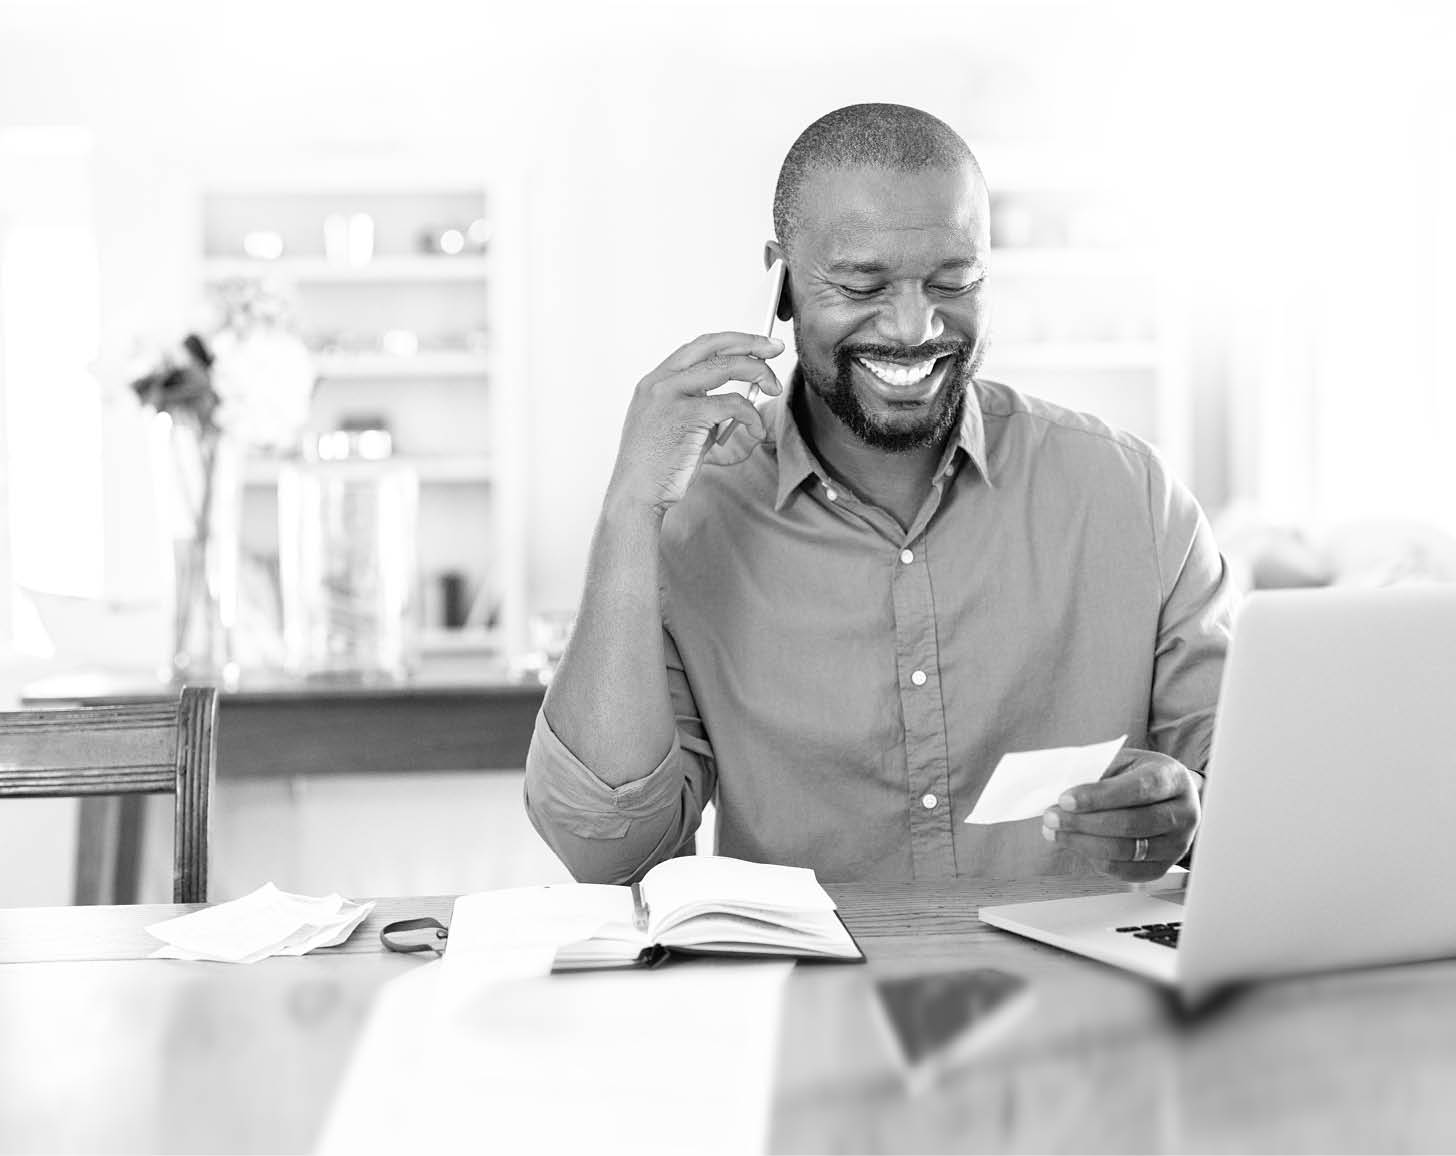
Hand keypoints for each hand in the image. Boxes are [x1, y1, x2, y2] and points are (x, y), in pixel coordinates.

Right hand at [606, 331, 784, 516]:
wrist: (635, 493)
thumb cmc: (655, 467)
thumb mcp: (675, 426)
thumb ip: (700, 408)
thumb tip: (735, 402)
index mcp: (655, 382)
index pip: (698, 348)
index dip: (731, 341)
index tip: (756, 345)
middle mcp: (660, 382)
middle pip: (713, 346)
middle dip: (750, 342)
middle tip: (775, 348)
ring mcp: (670, 396)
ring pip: (726, 367)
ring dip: (758, 372)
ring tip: (773, 387)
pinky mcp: (686, 415)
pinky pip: (732, 403)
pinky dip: (751, 414)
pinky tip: (756, 428)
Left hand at [1041, 749, 1201, 881]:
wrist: (1171, 798)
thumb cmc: (1140, 776)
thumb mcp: (1124, 763)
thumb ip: (1098, 773)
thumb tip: (1060, 789)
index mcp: (1173, 778)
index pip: (1138, 788)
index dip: (1099, 796)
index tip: (1065, 799)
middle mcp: (1183, 813)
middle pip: (1131, 823)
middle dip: (1084, 822)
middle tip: (1051, 817)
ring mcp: (1177, 844)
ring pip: (1127, 850)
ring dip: (1083, 843)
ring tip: (1056, 832)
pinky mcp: (1164, 866)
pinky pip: (1127, 872)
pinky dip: (1097, 861)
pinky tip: (1078, 846)